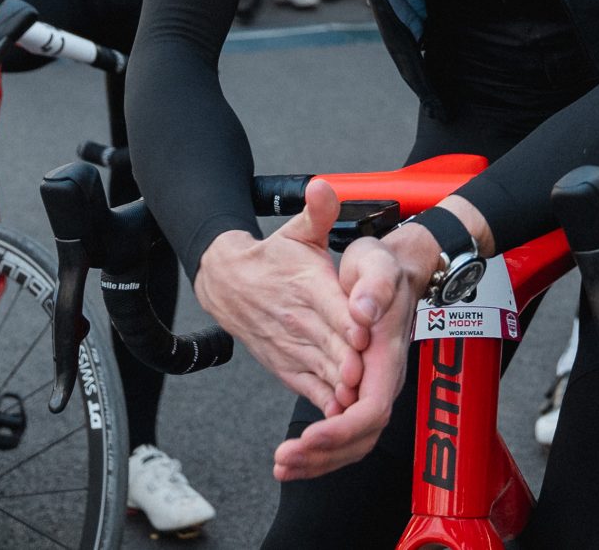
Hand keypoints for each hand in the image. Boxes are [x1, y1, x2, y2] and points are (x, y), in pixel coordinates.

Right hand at [193, 180, 365, 425]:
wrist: (228, 283)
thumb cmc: (273, 257)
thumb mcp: (298, 231)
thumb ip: (318, 212)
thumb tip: (323, 186)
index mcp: (308, 286)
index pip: (331, 308)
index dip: (349, 323)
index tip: (364, 336)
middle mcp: (299, 319)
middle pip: (330, 346)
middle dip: (350, 363)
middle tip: (370, 377)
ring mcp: (291, 346)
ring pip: (320, 371)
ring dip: (340, 387)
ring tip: (361, 400)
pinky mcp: (285, 366)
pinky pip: (307, 388)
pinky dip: (324, 401)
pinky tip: (342, 412)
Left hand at [295, 199, 491, 482]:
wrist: (391, 267)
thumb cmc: (382, 266)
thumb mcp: (377, 264)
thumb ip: (374, 287)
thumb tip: (363, 313)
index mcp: (387, 357)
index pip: (372, 409)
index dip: (343, 429)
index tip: (311, 435)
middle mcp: (383, 380)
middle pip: (362, 437)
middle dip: (324, 454)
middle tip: (285, 458)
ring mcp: (370, 388)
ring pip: (351, 441)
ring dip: (317, 459)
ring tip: (283, 466)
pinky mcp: (355, 391)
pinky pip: (341, 431)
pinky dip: (317, 449)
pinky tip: (292, 455)